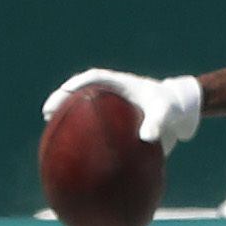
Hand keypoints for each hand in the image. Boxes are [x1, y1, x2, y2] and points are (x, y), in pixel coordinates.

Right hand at [44, 69, 202, 151]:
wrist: (178, 113)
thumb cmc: (170, 107)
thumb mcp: (166, 112)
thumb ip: (158, 122)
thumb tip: (147, 138)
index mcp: (120, 84)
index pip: (94, 77)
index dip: (77, 83)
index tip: (65, 92)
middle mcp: (110, 93)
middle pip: (80, 91)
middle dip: (61, 98)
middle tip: (47, 112)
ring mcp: (108, 105)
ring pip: (80, 106)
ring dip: (64, 114)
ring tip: (49, 126)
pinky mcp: (109, 119)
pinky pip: (90, 122)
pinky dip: (79, 131)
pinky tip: (69, 148)